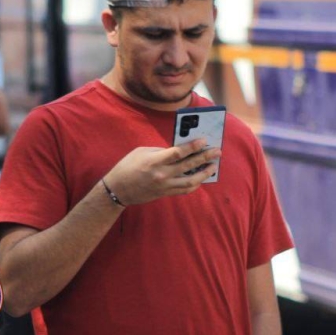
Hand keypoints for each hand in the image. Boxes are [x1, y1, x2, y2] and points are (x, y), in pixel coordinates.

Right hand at [102, 139, 221, 205]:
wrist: (118, 190)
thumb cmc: (128, 166)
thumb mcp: (142, 152)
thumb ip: (161, 151)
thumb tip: (179, 150)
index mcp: (154, 161)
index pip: (178, 153)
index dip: (192, 146)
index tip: (204, 141)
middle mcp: (162, 174)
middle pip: (189, 165)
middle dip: (205, 157)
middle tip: (217, 151)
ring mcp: (165, 186)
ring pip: (191, 181)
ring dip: (204, 173)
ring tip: (213, 166)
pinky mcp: (166, 193)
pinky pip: (185, 189)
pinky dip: (195, 183)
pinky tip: (201, 177)